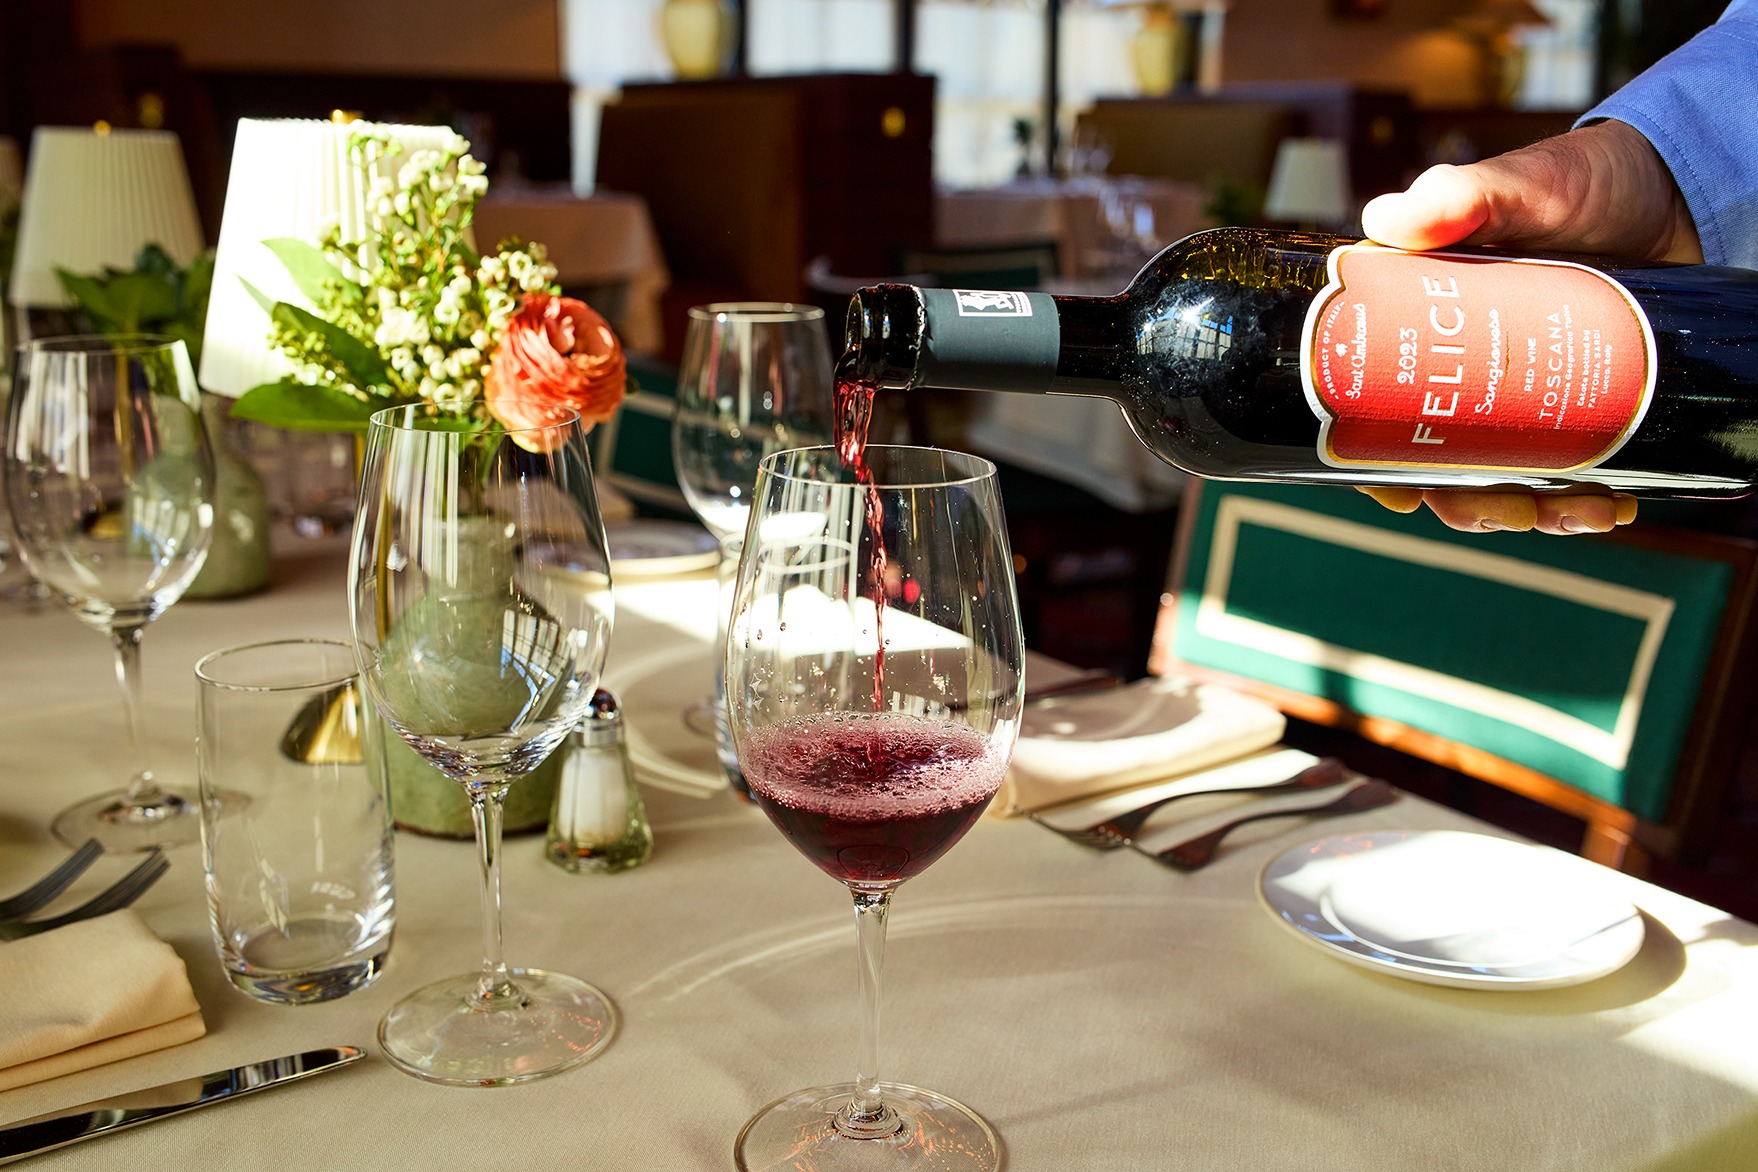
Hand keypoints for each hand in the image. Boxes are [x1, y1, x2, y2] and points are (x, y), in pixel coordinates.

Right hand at [1354, 120, 1699, 533]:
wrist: (1680, 194)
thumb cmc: (1586, 182)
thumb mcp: (1522, 186)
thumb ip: (1462, 197)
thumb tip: (1386, 220)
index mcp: (1419, 325)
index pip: (1373, 407)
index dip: (1372, 462)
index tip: (1397, 495)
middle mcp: (1462, 369)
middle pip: (1438, 461)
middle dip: (1470, 502)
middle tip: (1510, 508)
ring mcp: (1520, 393)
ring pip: (1502, 476)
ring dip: (1530, 512)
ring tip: (1580, 512)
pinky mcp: (1576, 405)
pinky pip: (1565, 469)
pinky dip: (1582, 498)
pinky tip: (1611, 505)